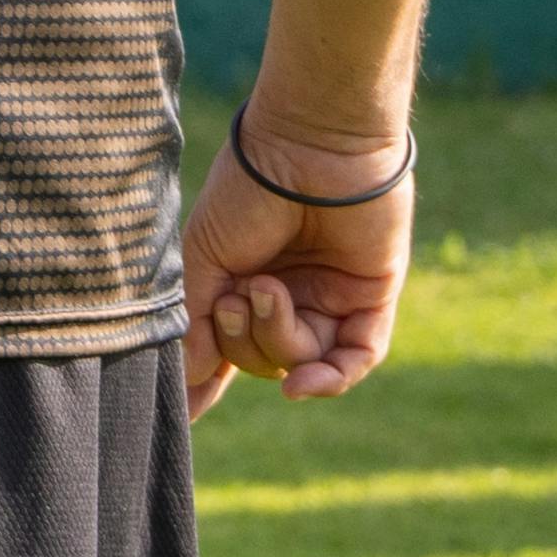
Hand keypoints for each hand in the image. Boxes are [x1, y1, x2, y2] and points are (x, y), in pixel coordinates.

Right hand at [179, 103, 414, 413]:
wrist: (309, 143)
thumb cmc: (249, 188)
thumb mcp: (204, 257)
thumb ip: (199, 321)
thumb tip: (190, 382)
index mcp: (246, 282)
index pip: (229, 347)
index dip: (208, 380)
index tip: (184, 414)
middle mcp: (290, 296)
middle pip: (263, 360)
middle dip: (244, 339)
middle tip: (237, 296)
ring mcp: (331, 298)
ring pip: (303, 359)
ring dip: (278, 339)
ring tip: (267, 291)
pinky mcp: (371, 297)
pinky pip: (357, 358)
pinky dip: (330, 378)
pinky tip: (302, 384)